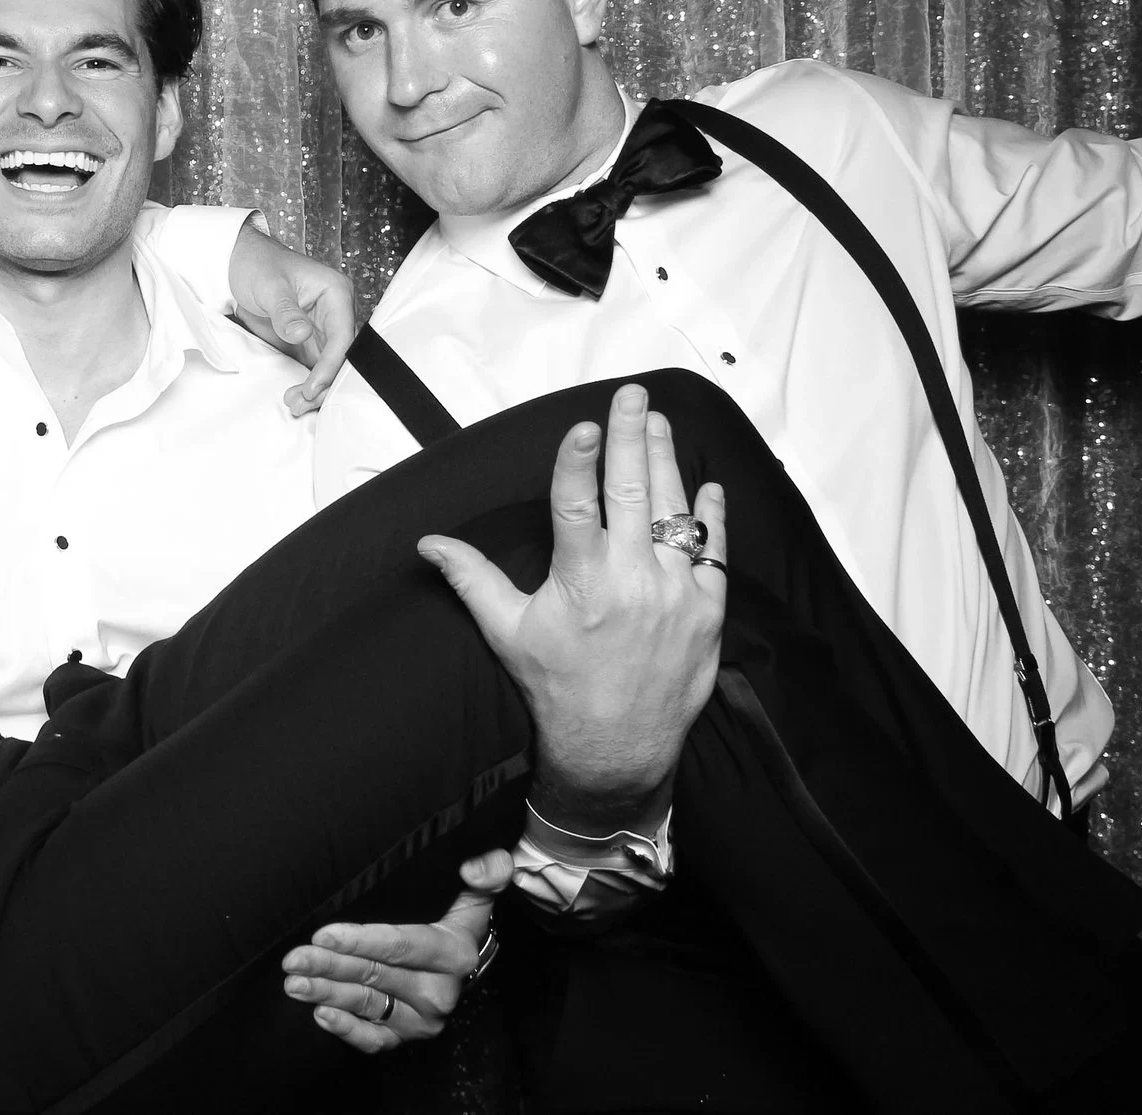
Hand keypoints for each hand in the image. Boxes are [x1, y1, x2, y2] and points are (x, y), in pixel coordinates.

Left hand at [224, 219, 358, 414]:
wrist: (236, 264)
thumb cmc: (257, 265)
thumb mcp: (269, 286)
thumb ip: (286, 312)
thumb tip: (302, 334)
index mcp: (335, 294)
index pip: (343, 336)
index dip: (331, 365)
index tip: (313, 386)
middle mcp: (334, 313)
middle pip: (340, 356)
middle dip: (325, 383)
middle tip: (301, 402)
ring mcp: (321, 329)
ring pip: (328, 366)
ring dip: (316, 388)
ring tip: (294, 404)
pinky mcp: (306, 342)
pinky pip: (313, 368)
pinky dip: (306, 384)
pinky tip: (295, 397)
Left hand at [280, 849, 512, 1051]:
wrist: (464, 959)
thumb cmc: (459, 917)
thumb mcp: (477, 891)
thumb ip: (486, 871)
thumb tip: (472, 868)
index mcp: (453, 953)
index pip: (401, 947)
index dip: (361, 941)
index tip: (323, 935)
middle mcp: (440, 991)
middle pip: (375, 976)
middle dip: (330, 967)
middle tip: (293, 960)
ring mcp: (422, 1018)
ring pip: (368, 1005)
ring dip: (327, 995)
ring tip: (294, 984)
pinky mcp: (407, 1035)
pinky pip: (375, 1039)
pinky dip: (347, 1031)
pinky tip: (320, 1016)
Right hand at [420, 383, 726, 833]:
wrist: (617, 748)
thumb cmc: (557, 687)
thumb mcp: (508, 632)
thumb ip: (471, 579)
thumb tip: (428, 544)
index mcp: (579, 584)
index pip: (576, 509)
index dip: (577, 463)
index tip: (582, 426)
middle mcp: (630, 582)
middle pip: (631, 494)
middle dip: (630, 437)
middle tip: (631, 394)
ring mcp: (674, 594)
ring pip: (673, 512)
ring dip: (665, 462)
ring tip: (657, 422)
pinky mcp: (707, 611)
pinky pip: (713, 551)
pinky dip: (711, 515)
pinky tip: (707, 484)